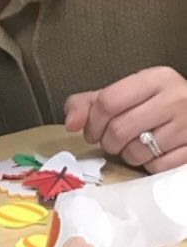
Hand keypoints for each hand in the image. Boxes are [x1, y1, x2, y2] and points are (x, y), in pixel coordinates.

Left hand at [64, 66, 186, 172]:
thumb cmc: (155, 104)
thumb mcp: (124, 94)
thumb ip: (89, 103)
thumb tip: (70, 124)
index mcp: (155, 78)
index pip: (108, 102)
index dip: (92, 122)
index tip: (90, 132)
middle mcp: (175, 98)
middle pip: (119, 129)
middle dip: (107, 142)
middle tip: (110, 142)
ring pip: (138, 152)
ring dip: (127, 155)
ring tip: (133, 146)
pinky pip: (158, 168)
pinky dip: (149, 167)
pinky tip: (152, 155)